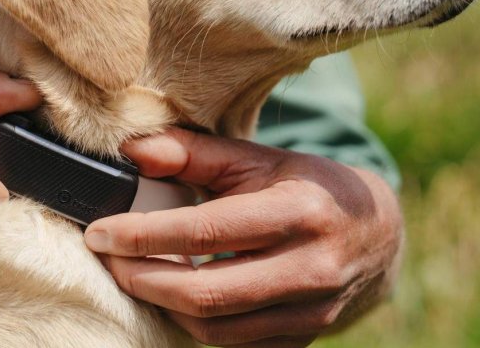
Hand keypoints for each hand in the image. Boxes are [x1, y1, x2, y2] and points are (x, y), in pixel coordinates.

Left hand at [84, 128, 402, 346]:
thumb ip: (195, 153)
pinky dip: (193, 323)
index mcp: (298, 213)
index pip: (204, 232)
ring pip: (215, 327)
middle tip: (108, 259)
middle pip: (205, 293)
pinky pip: (234, 344)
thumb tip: (132, 151)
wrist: (379, 235)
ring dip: (162, 305)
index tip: (100, 233)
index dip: (143, 236)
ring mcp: (310, 312)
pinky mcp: (303, 338)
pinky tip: (171, 296)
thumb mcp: (259, 159)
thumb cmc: (307, 187)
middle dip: (141, 279)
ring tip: (134, 275)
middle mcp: (309, 268)